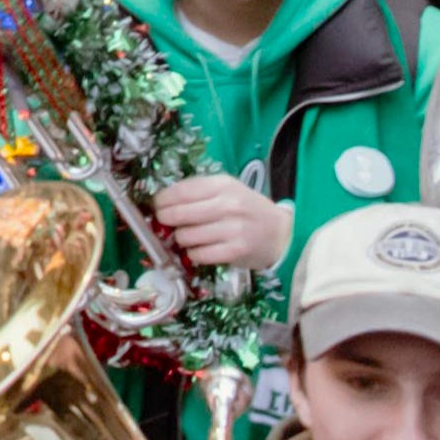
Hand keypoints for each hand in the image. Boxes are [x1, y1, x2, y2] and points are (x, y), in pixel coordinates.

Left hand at [150, 172, 292, 272]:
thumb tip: (161, 202)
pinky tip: (201, 249)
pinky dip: (194, 254)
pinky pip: (199, 254)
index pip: (179, 191)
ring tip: (189, 236)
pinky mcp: (236, 251)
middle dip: (165, 220)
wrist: (281, 232)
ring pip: (185, 236)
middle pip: (177, 214)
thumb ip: (197, 192)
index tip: (158, 206)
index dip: (161, 201)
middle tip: (167, 223)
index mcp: (222, 185)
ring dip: (181, 239)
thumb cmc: (247, 209)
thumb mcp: (226, 190)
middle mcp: (228, 205)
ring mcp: (233, 229)